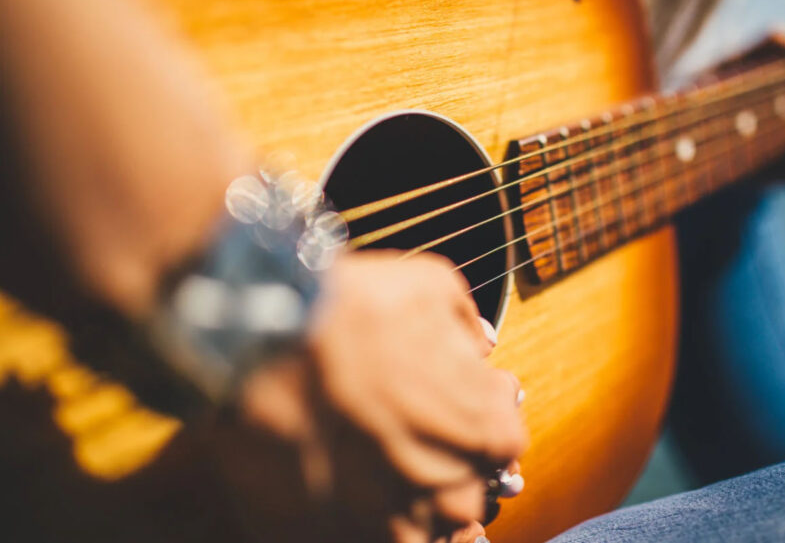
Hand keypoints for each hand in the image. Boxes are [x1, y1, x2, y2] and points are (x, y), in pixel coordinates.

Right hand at [210, 251, 525, 542]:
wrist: (259, 343)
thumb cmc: (349, 311)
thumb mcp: (430, 287)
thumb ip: (466, 325)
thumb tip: (479, 344)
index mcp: (485, 429)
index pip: (505, 440)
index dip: (478, 414)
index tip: (453, 398)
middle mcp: (451, 486)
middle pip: (469, 488)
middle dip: (448, 458)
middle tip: (408, 428)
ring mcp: (398, 521)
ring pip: (427, 525)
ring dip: (412, 496)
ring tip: (375, 461)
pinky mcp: (345, 537)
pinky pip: (382, 540)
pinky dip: (374, 519)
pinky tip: (352, 489)